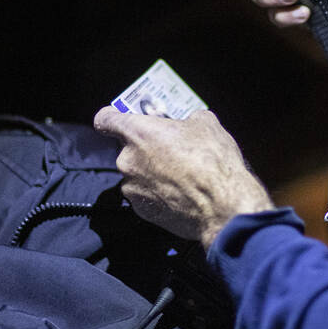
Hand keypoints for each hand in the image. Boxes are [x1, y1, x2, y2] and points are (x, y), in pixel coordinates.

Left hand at [93, 107, 273, 248]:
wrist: (222, 205)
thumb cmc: (211, 161)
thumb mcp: (205, 124)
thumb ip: (187, 119)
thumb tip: (189, 123)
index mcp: (137, 132)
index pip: (105, 119)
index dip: (112, 117)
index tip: (119, 118)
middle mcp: (127, 160)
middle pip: (127, 149)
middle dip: (146, 149)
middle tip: (170, 150)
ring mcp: (132, 188)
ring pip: (137, 175)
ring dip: (152, 173)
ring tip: (181, 176)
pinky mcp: (142, 211)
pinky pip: (145, 196)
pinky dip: (158, 194)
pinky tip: (181, 193)